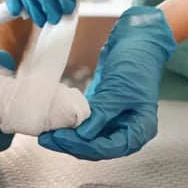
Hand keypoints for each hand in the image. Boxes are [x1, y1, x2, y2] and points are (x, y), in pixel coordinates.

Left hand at [38, 6, 176, 160]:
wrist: (138, 39)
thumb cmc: (136, 63)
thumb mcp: (119, 90)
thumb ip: (102, 115)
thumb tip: (82, 135)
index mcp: (140, 129)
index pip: (109, 148)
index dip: (83, 146)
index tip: (60, 139)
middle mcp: (128, 129)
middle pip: (97, 147)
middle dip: (72, 144)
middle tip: (47, 139)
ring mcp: (115, 120)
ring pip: (89, 137)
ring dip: (69, 137)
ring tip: (47, 133)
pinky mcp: (104, 110)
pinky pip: (86, 123)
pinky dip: (72, 124)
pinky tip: (57, 122)